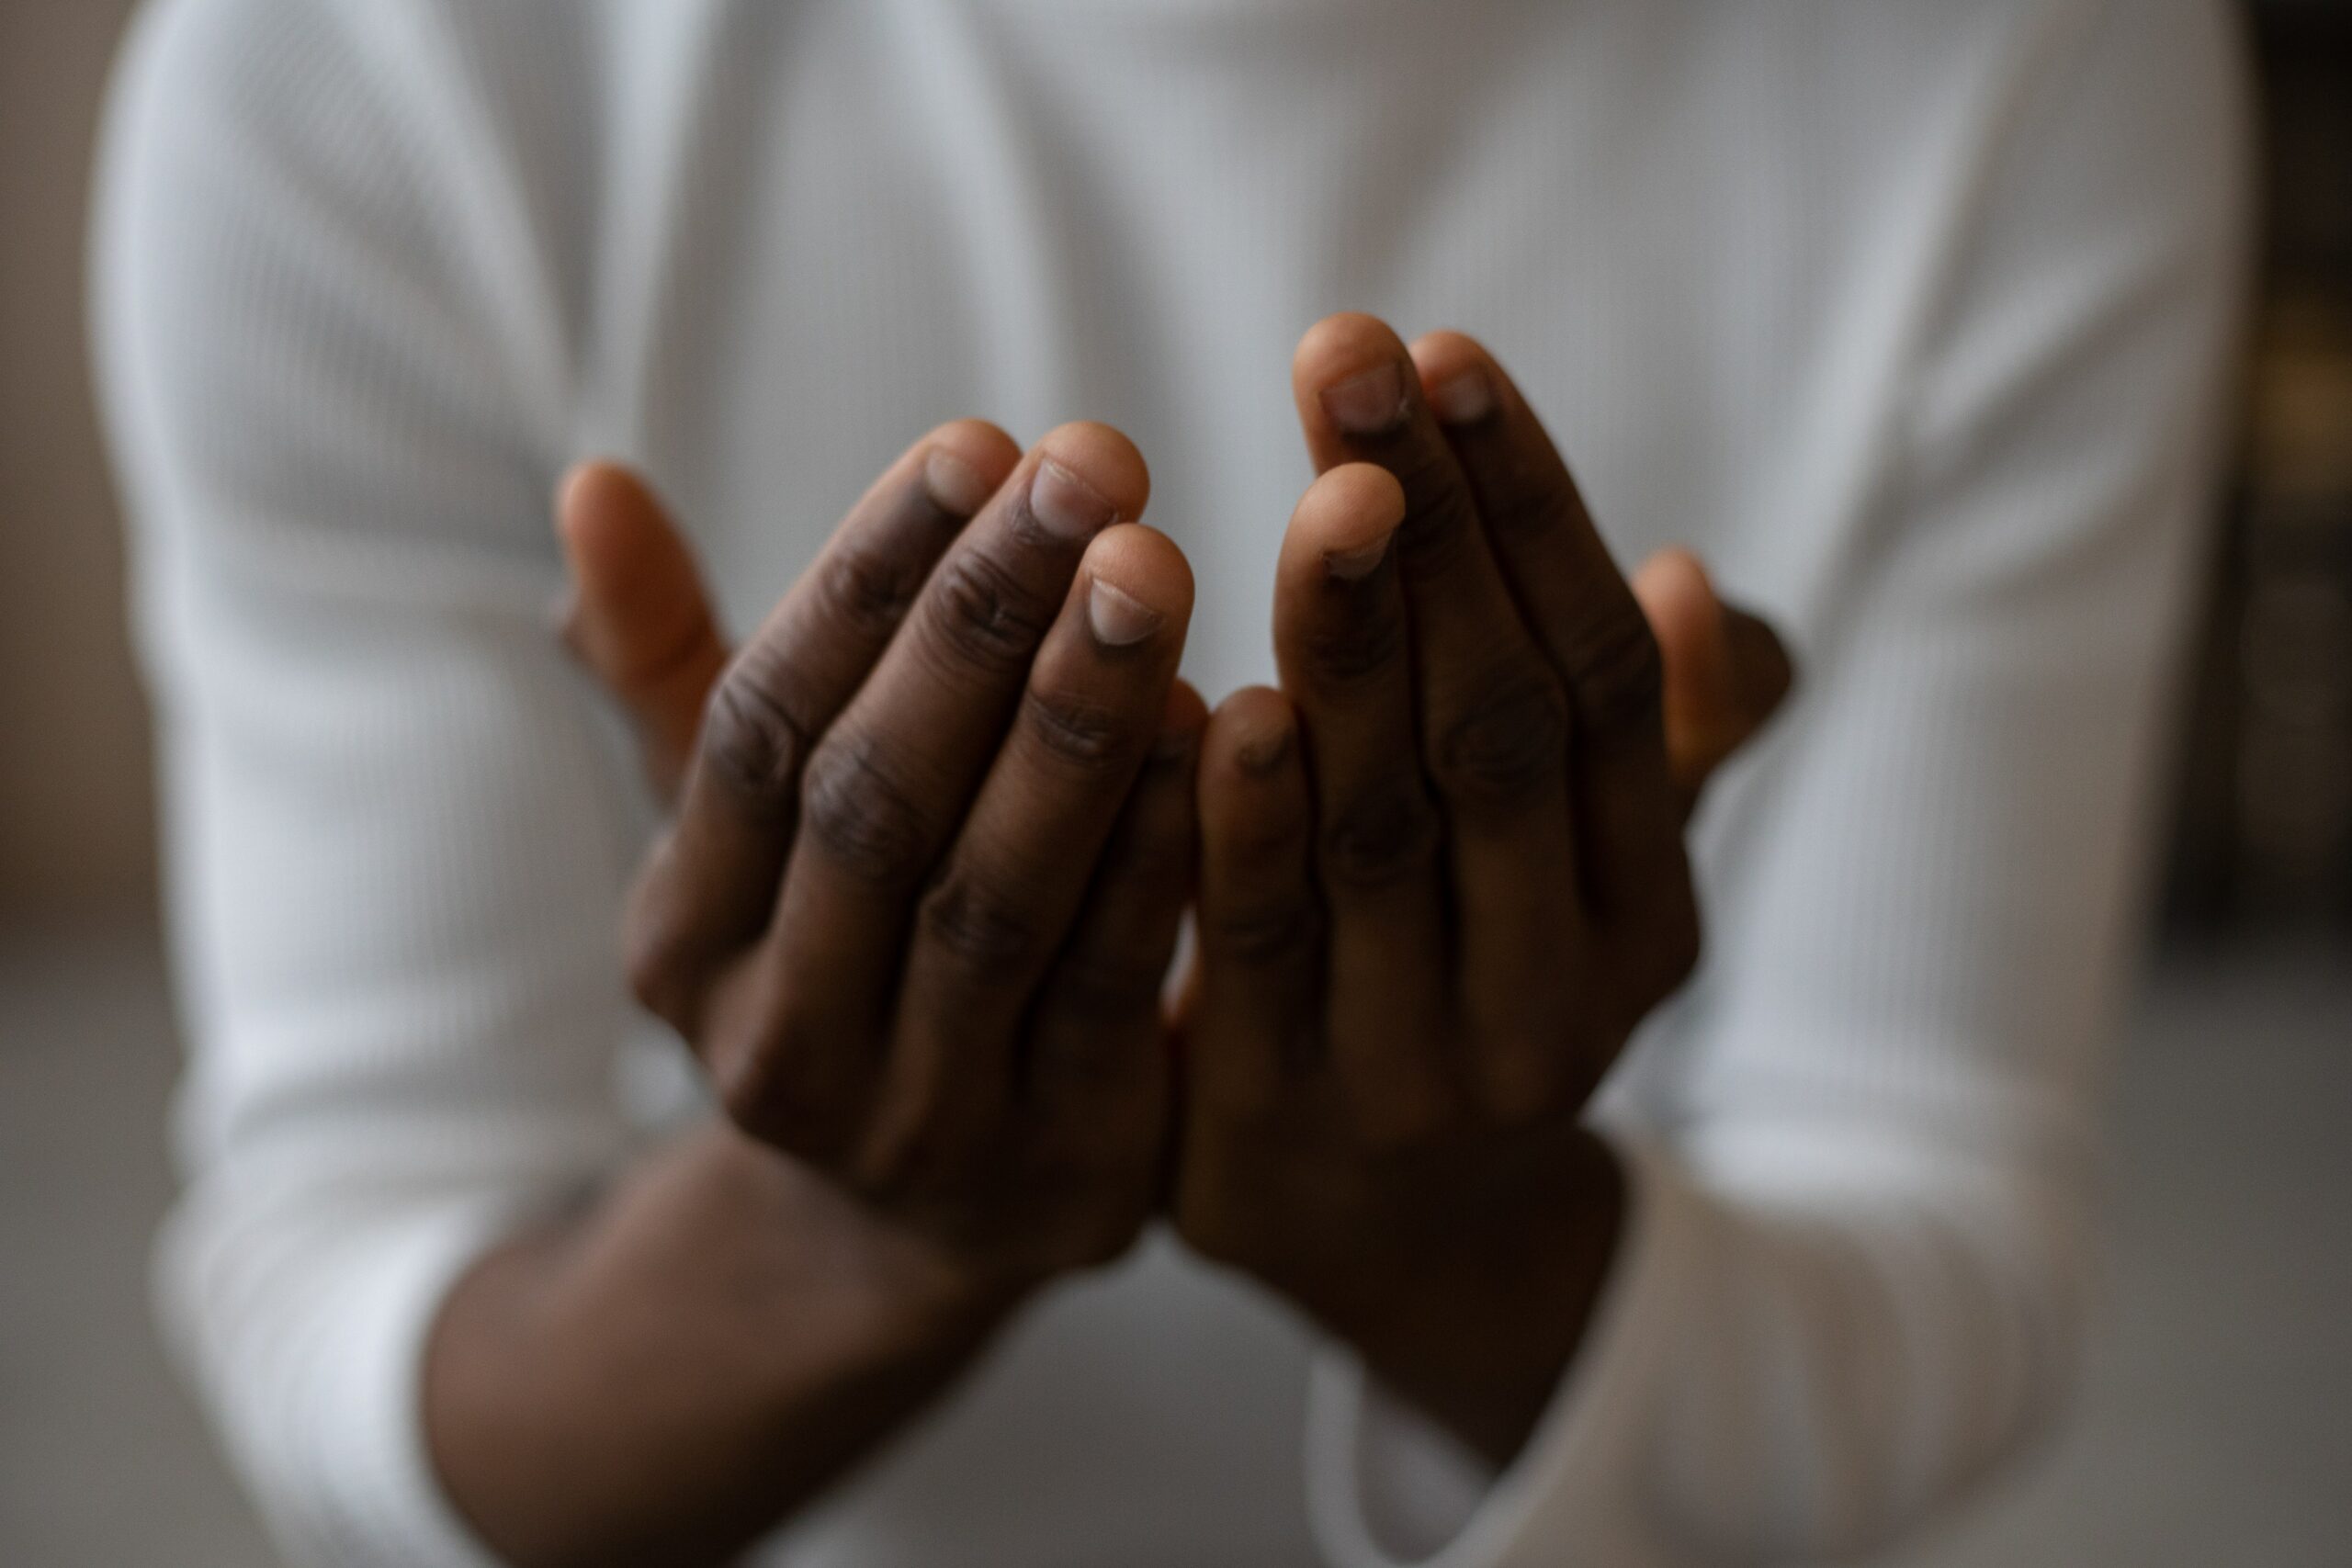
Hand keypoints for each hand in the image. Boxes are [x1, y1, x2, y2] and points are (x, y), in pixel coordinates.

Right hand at [570, 422, 1201, 1306]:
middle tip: (1095, 464)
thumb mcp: (738, 835)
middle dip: (984, 621)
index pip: (761, 729)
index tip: (976, 442)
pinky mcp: (1060, 1161)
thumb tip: (589, 483)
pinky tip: (1227, 723)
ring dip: (1078, 722)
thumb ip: (671, 667)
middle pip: (876, 800)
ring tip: (1157, 565)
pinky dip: (1164, 854)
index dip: (865, 581)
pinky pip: (1112, 985)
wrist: (900, 1232)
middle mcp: (778, 1034)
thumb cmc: (834, 956)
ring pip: (994, 895)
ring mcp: (918, 1114)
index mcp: (686, 934)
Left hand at [1173, 316, 1790, 1464]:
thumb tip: (1694, 589)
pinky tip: (1223, 697)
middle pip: (1499, 730)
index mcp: (1646, 913)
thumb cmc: (1489, 995)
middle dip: (1430, 530)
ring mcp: (1417, 1063)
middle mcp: (1553, 989)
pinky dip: (1246, 821)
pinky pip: (1258, 946)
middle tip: (1352, 354)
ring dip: (1354, 644)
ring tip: (1323, 483)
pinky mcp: (1272, 1116)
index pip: (1596, 682)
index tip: (1449, 358)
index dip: (1530, 515)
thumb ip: (1652, 749)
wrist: (1404, 1254)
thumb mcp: (1597, 889)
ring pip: (1388, 827)